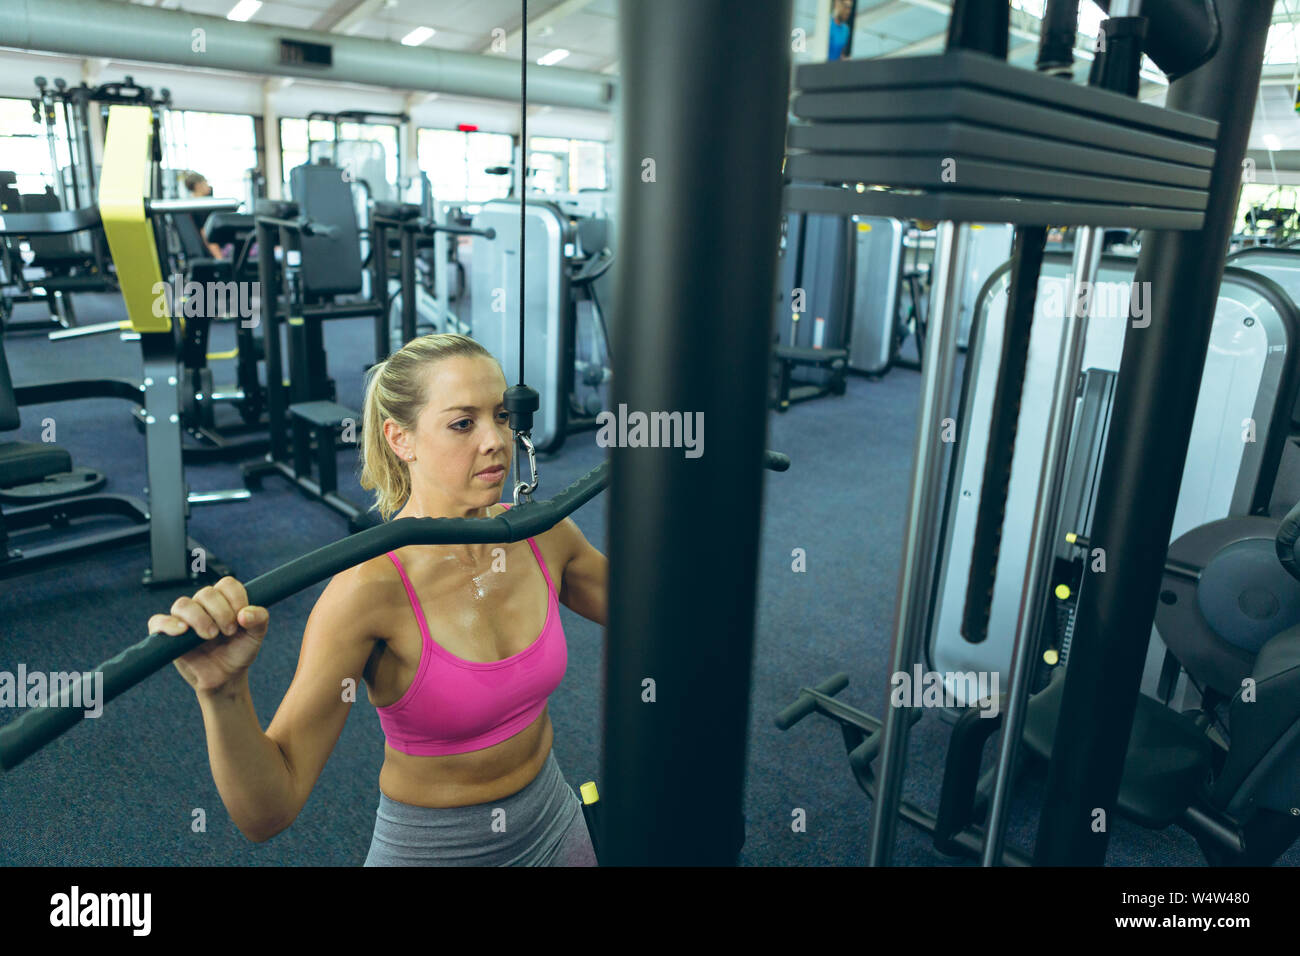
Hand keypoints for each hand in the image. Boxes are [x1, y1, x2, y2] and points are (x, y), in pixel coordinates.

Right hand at [150, 577, 269, 692]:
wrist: (226, 677)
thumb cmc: (239, 652)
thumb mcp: (256, 636)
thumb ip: (259, 620)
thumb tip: (246, 613)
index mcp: (224, 600)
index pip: (227, 584)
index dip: (236, 598)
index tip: (242, 617)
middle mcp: (202, 606)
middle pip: (206, 593)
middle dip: (221, 612)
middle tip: (230, 632)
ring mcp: (184, 619)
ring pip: (183, 604)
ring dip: (199, 618)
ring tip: (211, 635)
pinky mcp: (167, 635)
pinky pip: (157, 622)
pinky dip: (168, 624)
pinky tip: (183, 631)